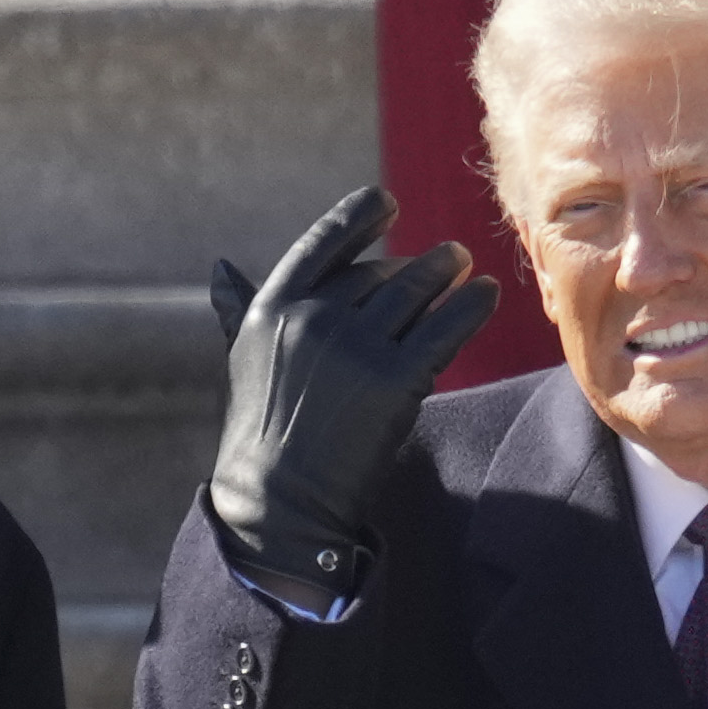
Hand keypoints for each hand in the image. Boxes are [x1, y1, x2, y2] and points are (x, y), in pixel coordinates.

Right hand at [203, 185, 497, 603]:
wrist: (280, 505)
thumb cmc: (262, 435)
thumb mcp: (245, 361)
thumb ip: (240, 310)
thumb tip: (220, 269)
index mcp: (274, 308)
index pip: (324, 243)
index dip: (360, 216)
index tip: (388, 203)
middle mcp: (314, 319)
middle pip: (379, 273)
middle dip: (415, 263)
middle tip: (446, 257)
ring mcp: (356, 348)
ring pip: (416, 292)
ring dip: (448, 272)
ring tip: (466, 266)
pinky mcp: (396, 381)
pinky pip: (445, 329)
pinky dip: (472, 306)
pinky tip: (487, 295)